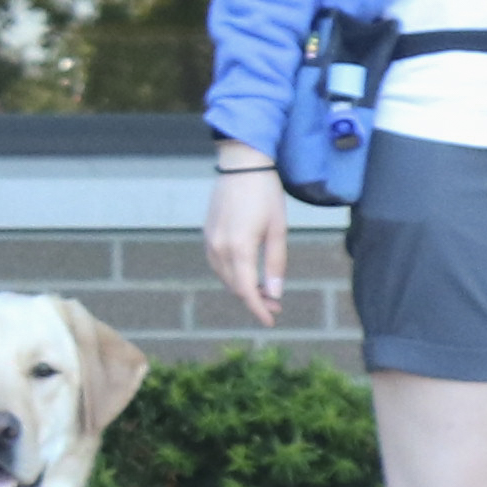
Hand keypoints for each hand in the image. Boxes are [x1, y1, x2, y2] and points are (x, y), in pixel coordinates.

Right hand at [204, 164, 291, 324]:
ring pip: (224, 276)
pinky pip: (218, 263)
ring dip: (242, 287)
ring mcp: (210, 241)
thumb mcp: (278, 229)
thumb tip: (275, 293)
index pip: (246, 290)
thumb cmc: (265, 194)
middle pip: (234, 286)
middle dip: (254, 299)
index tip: (270, 321)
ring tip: (264, 290)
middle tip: (276, 304)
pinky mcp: (208, 234)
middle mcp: (219, 248)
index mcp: (239, 248)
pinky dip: (232, 274)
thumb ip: (275, 263)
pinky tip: (247, 272)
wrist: (242, 166)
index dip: (258, 309)